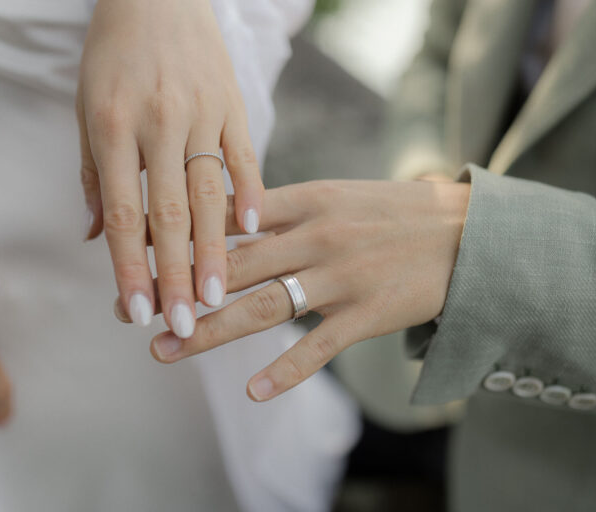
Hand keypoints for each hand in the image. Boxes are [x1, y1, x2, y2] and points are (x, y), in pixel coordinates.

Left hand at [78, 0, 262, 338]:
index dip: (131, 269)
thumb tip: (97, 236)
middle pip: (171, 214)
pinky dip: (249, 193)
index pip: (126, 215)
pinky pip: (245, 155)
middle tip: (185, 325)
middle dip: (177, 276)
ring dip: (215, 251)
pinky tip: (251, 232)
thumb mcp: (87, 111)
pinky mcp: (233, 104)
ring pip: (210, 194)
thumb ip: (95, 176)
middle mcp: (159, 125)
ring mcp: (201, 114)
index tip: (139, 312)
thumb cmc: (112, 57)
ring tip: (220, 297)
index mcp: (113, 129)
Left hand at [141, 180, 469, 400]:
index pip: (227, 219)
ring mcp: (342, 275)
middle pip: (233, 265)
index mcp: (303, 200)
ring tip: (165, 351)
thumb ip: (281, 208)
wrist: (465, 231)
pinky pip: (320, 347)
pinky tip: (252, 391)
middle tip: (130, 308)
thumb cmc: (391, 212)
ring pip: (265, 305)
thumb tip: (224, 223)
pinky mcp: (369, 313)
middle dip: (178, 288)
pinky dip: (286, 371)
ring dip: (212, 331)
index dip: (179, 236)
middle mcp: (315, 235)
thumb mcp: (334, 195)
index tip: (135, 253)